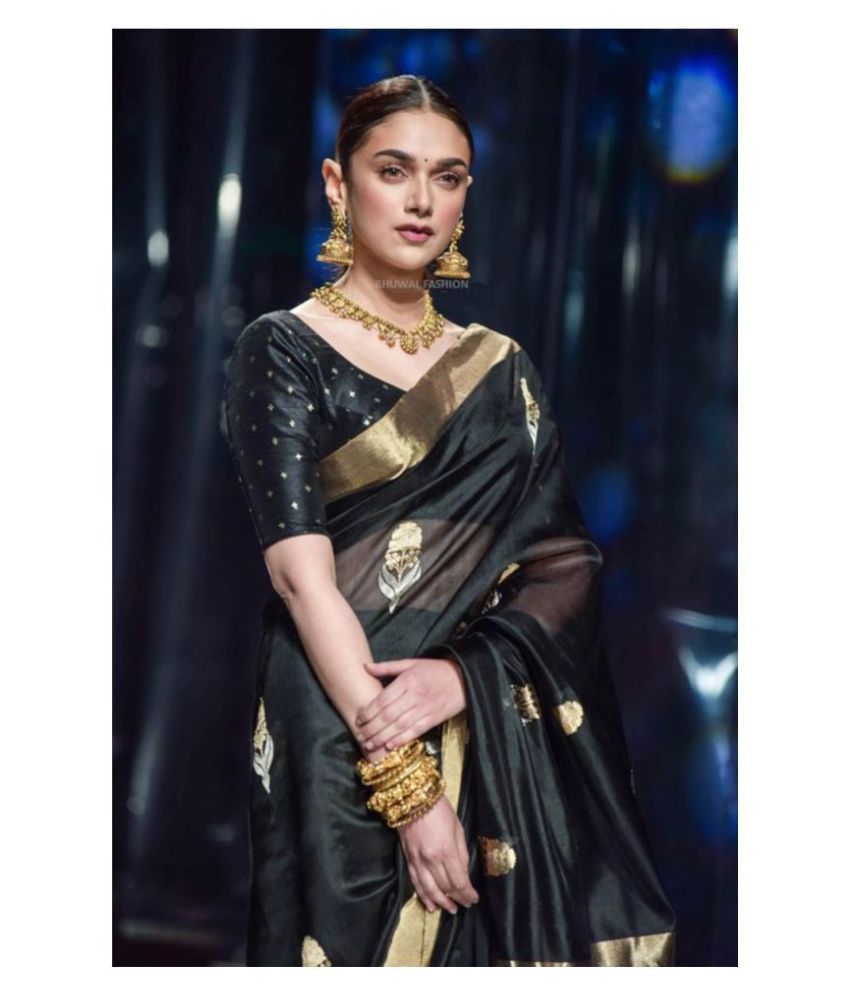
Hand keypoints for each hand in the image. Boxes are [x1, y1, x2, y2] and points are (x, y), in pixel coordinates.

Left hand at [355, 656, 466, 752]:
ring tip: (369, 744)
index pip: (382, 700)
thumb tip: (365, 666)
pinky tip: (390, 746)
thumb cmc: (434, 670)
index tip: (358, 719)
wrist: (463, 678)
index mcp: (407, 680)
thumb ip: (387, 667)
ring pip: (399, 726)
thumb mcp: (411, 663)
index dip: (368, 712)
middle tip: (360, 735)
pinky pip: (415, 732)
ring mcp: (425, 709)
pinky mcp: (434, 719)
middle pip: (388, 716)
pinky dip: (401, 740)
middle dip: (372, 728)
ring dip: (382, 737)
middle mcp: (415, 695)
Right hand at [397, 795, 479, 913]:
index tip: (474, 899)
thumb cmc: (439, 808)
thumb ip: (461, 852)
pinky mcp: (408, 859)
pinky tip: (430, 904)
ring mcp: (417, 860)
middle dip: (457, 898)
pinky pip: (415, 882)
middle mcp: (430, 859)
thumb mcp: (457, 827)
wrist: (413, 796)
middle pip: (445, 887)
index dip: (467, 893)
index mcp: (446, 850)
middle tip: (465, 905)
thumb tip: (464, 872)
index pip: (459, 881)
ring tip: (450, 909)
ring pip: (429, 889)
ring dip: (441, 902)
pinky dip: (423, 896)